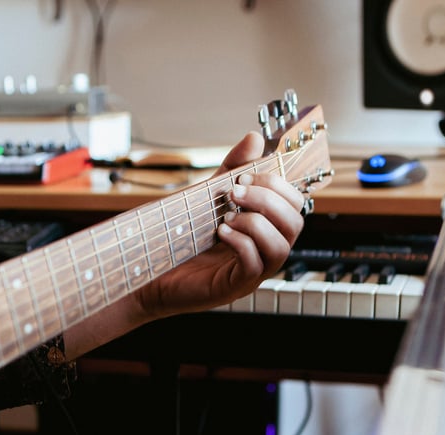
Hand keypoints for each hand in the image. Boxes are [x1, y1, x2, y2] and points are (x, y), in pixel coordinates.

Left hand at [131, 130, 306, 318]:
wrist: (149, 270)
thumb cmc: (180, 236)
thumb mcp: (208, 194)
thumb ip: (232, 168)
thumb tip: (255, 138)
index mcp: (264, 228)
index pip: (295, 205)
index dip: (278, 185)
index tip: (245, 176)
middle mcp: (264, 251)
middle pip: (295, 224)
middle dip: (268, 200)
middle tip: (235, 192)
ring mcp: (253, 272)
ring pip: (280, 247)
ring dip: (256, 222)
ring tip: (226, 215)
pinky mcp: (235, 287)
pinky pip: (254, 265)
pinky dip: (240, 242)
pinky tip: (220, 232)